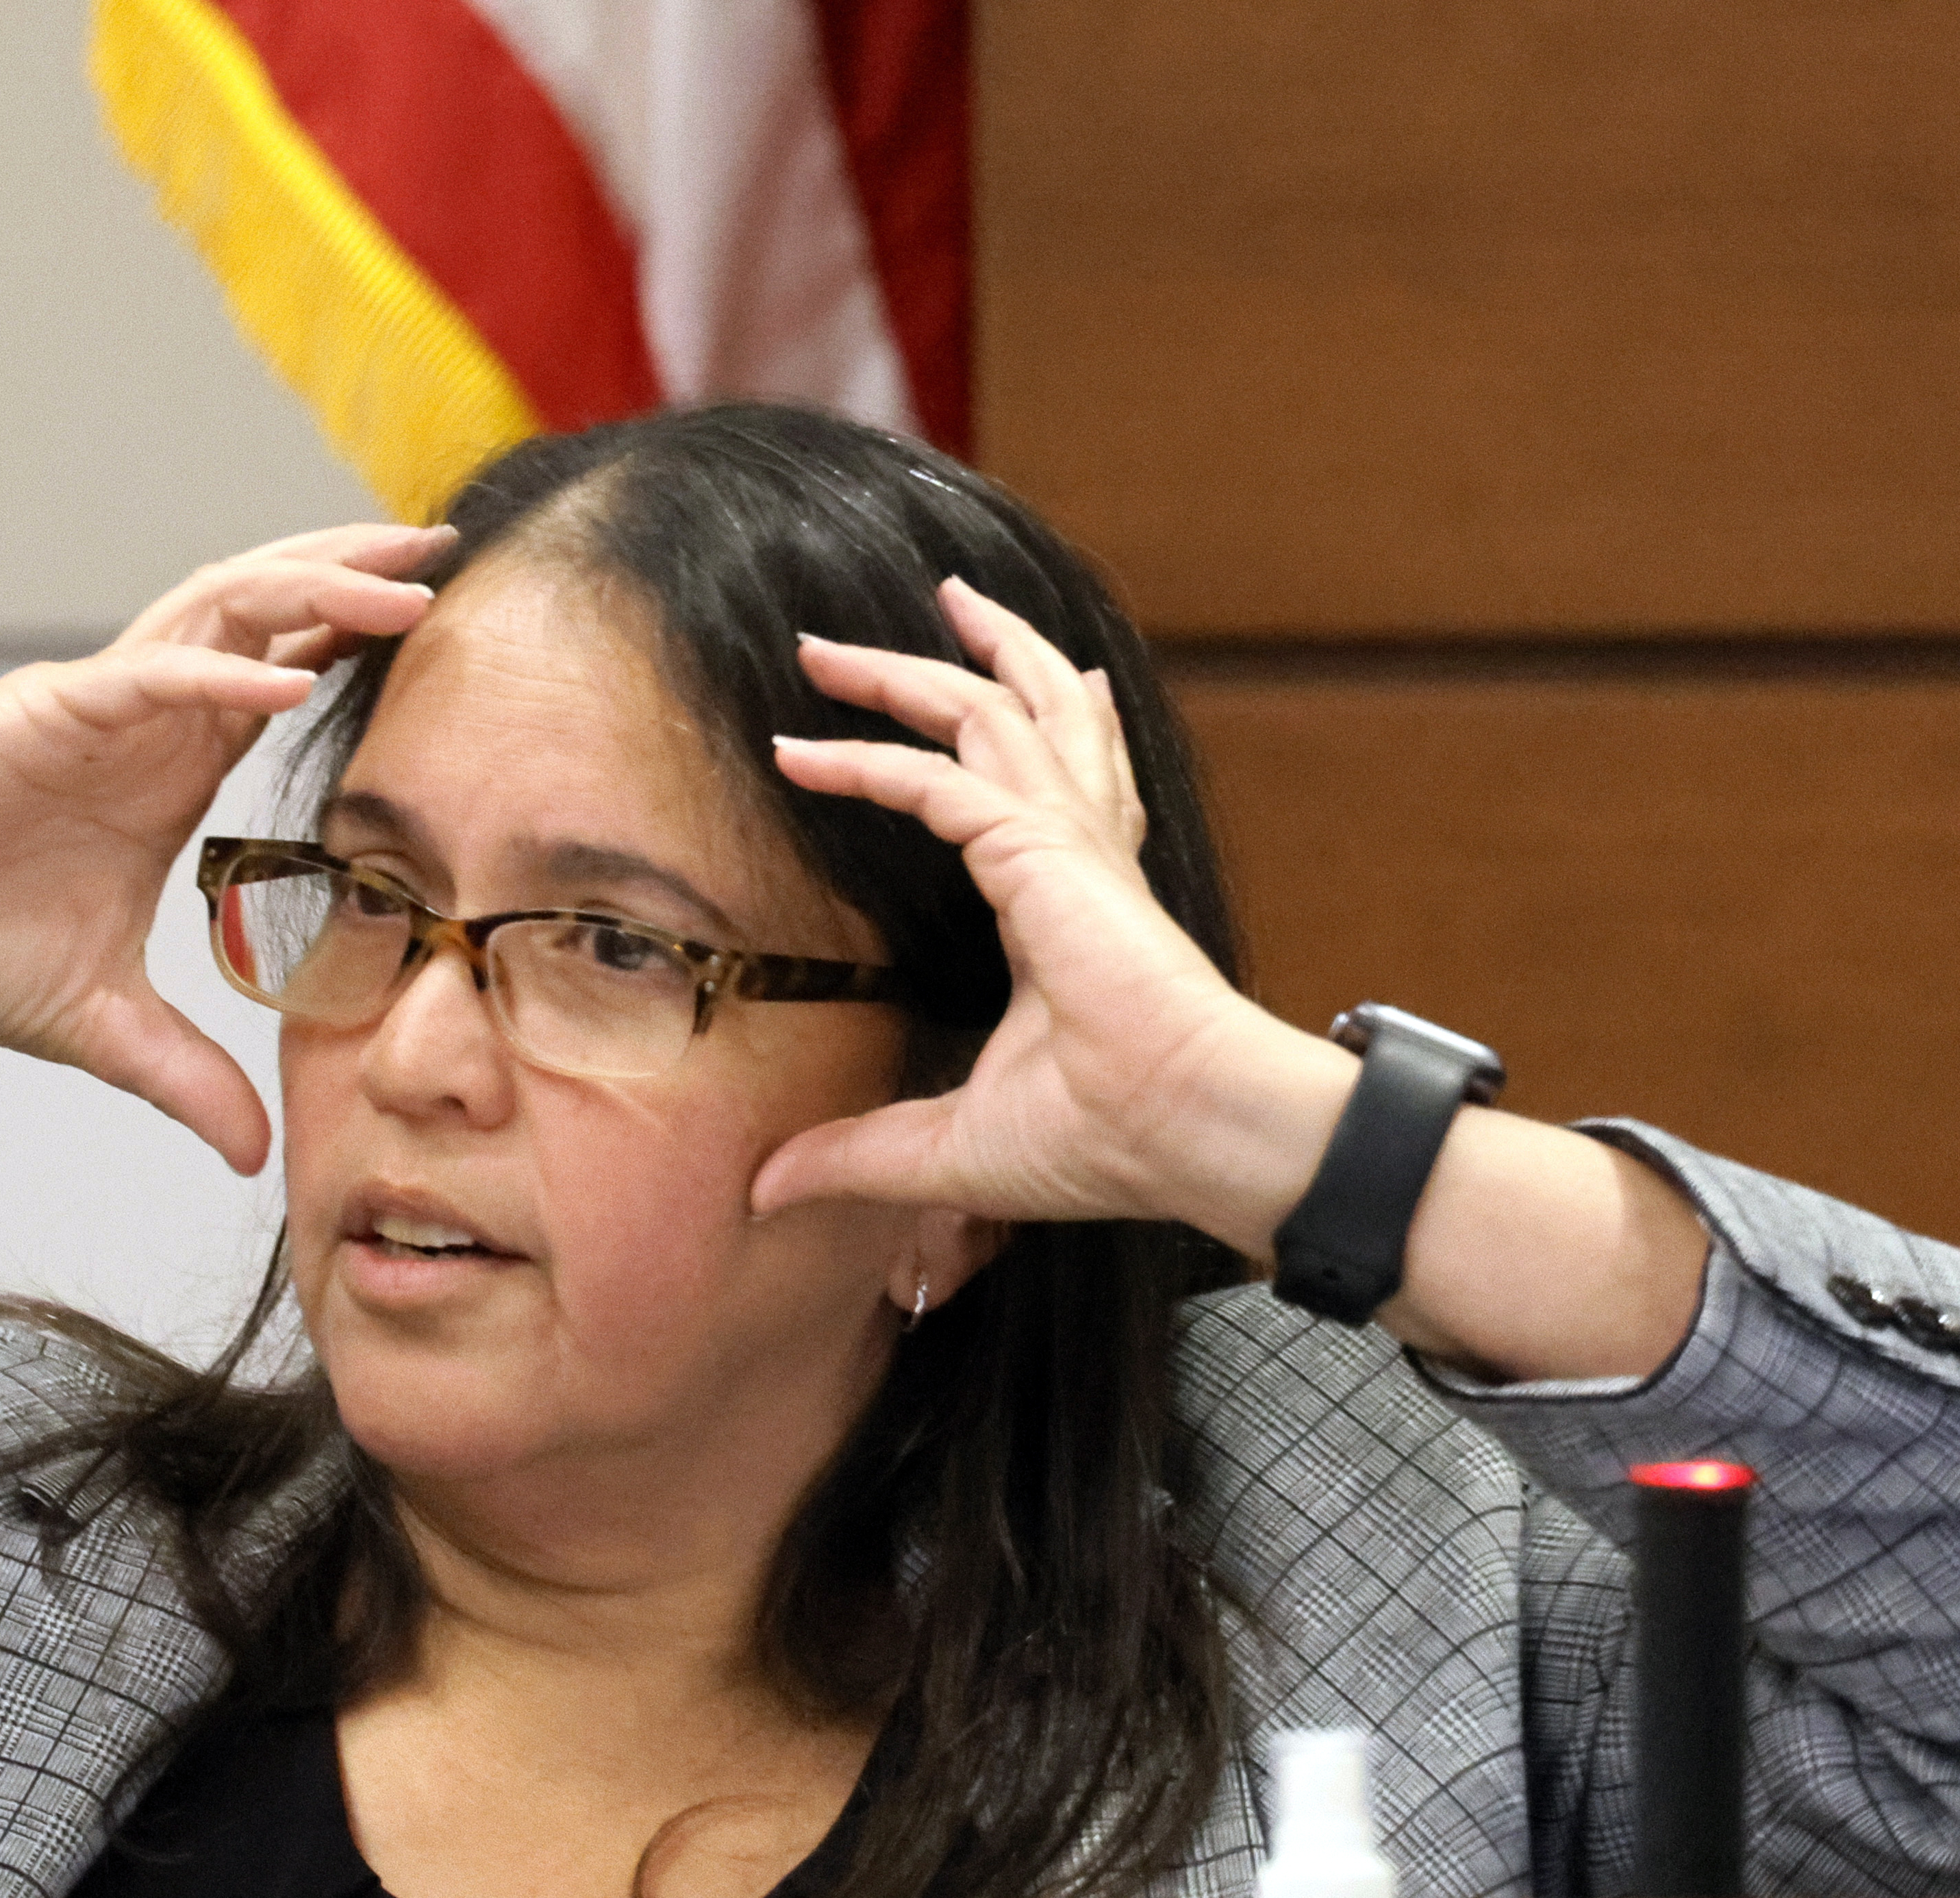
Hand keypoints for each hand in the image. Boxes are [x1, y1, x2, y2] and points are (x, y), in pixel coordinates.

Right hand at [0, 522, 449, 1169]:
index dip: (361, 644)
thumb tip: (254, 1158)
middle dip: (358, 575)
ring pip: (222, 611)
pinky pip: (150, 676)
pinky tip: (290, 679)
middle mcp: (144, 714)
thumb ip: (186, 1078)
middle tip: (447, 548)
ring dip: (314, 591)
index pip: (287, 676)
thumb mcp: (97, 1028)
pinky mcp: (42, 711)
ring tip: (400, 582)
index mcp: (169, 765)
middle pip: (272, 613)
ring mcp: (96, 703)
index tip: (446, 631)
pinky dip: (223, 673)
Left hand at [752, 578, 1297, 1232]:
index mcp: (1066, 903)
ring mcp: (1067, 843)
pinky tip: (800, 755)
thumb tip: (767, 1190)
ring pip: (985, 714)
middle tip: (835, 647)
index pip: (1008, 793)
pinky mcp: (1043, 855)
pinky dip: (869, 760)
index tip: (853, 743)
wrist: (1192, 1131)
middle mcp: (1074, 853)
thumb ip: (858, 1154)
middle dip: (922, 671)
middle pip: (1001, 721)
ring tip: (832, 645)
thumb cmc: (1108, 1140)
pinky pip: (938, 781)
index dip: (935, 756)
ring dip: (905, 671)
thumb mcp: (951, 1148)